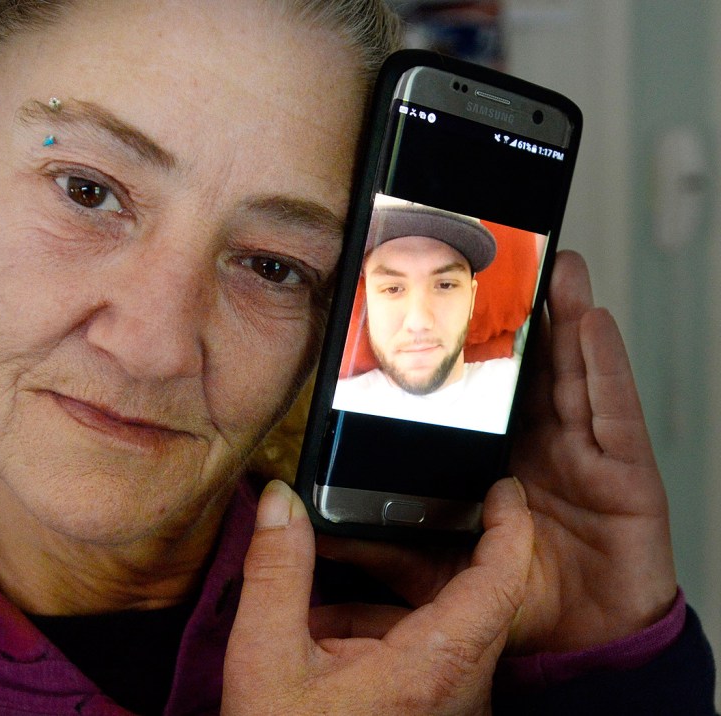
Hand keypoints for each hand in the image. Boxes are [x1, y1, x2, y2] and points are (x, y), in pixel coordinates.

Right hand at [222, 478, 532, 715]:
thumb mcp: (266, 658)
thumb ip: (277, 572)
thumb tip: (283, 504)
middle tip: (375, 533)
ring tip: (318, 615)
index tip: (504, 490)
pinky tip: (325, 646)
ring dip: (380, 609)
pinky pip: (423, 659)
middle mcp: (458, 692)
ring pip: (437, 631)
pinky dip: (379, 639)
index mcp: (432, 668)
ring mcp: (449, 709)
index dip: (509, 529)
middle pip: (462, 600)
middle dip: (412, 563)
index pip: (496, 583)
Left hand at [316, 251, 676, 653]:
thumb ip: (382, 541)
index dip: (480, 349)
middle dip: (526, 317)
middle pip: (534, 369)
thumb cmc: (521, 605)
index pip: (489, 392)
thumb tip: (316, 524)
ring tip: (552, 269)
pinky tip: (590, 321)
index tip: (456, 303)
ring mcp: (587, 455)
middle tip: (510, 262)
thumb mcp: (433, 568)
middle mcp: (545, 448)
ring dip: (565, 319)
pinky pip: (613, 409)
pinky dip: (603, 364)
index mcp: (502, 461)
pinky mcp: (626, 472)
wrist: (580, 649)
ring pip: (573, 374)